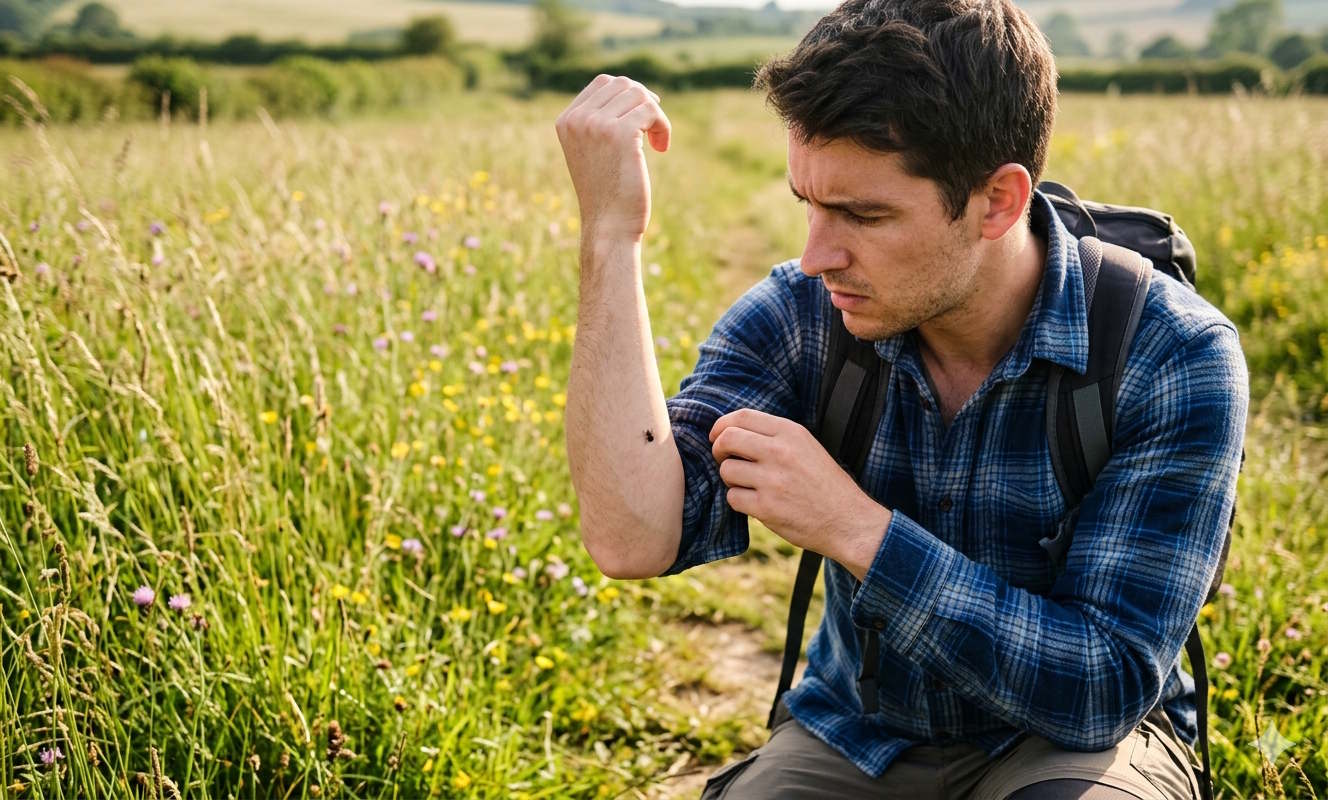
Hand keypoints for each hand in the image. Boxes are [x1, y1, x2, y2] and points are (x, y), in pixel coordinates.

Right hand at [554, 75, 671, 243]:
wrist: (608, 227)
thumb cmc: (607, 195)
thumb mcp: (596, 153)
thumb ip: (603, 122)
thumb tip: (637, 90)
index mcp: (566, 121)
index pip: (603, 83)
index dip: (629, 94)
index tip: (644, 118)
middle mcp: (577, 119)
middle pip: (622, 84)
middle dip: (645, 102)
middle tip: (653, 130)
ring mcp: (596, 125)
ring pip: (639, 95)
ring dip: (656, 115)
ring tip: (658, 143)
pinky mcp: (620, 134)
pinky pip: (651, 111)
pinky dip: (662, 126)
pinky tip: (662, 147)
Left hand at [710, 409, 890, 573]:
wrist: (848, 521)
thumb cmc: (824, 483)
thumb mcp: (806, 446)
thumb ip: (774, 436)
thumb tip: (730, 430)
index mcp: (791, 432)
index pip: (741, 416)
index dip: (721, 426)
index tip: (718, 437)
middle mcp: (780, 452)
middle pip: (727, 439)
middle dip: (718, 450)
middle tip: (724, 460)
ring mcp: (772, 480)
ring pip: (726, 470)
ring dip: (730, 479)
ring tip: (748, 485)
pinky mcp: (766, 508)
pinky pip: (732, 498)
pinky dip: (739, 502)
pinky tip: (755, 503)